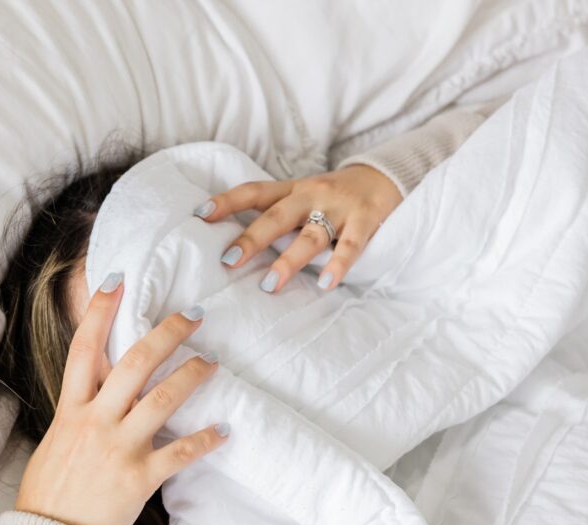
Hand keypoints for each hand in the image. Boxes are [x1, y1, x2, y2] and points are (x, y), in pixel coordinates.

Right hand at [15, 275, 228, 524]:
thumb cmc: (50, 491)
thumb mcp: (55, 441)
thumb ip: (79, 411)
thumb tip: (98, 389)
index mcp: (71, 410)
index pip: (84, 349)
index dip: (100, 311)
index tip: (118, 280)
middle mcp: (96, 421)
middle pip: (135, 362)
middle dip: (167, 333)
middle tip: (194, 315)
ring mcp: (119, 448)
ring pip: (163, 399)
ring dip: (193, 375)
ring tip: (214, 362)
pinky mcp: (140, 478)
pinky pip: (180, 453)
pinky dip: (206, 441)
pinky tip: (225, 430)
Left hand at [195, 164, 401, 292]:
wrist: (387, 176)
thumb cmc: (336, 197)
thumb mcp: (305, 198)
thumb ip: (279, 217)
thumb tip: (239, 246)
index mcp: (293, 190)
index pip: (254, 192)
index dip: (227, 202)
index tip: (200, 215)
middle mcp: (312, 195)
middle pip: (277, 216)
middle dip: (252, 239)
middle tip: (228, 260)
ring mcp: (339, 208)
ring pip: (310, 236)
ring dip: (289, 261)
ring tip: (270, 285)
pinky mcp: (365, 220)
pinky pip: (350, 245)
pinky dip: (338, 265)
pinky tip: (326, 284)